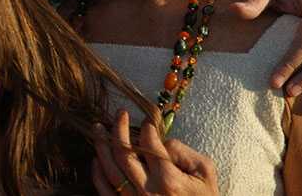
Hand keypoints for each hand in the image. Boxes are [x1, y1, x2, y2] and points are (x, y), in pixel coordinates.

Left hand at [91, 110, 217, 195]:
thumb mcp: (205, 171)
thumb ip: (183, 151)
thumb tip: (159, 140)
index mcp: (169, 181)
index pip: (149, 145)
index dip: (146, 128)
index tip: (146, 120)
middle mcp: (149, 192)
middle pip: (124, 155)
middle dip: (118, 129)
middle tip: (119, 114)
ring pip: (110, 171)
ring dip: (101, 147)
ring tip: (98, 129)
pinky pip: (106, 192)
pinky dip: (97, 175)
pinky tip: (96, 158)